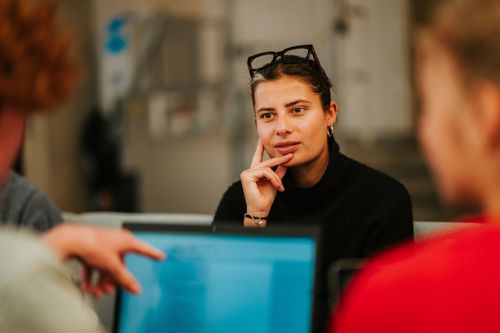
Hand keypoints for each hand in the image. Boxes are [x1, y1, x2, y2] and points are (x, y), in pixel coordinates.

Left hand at [43, 224, 164, 296]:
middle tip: (110, 290)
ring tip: (96, 291)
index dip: (153, 253)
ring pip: (107, 265)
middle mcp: (116, 240)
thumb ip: (124, 279)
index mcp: (126, 240)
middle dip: (114, 279)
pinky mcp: (92, 248)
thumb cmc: (92, 244)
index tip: (161, 256)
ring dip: (102, 280)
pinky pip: (96, 264)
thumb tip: (135, 288)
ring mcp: (104, 244)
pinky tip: (87, 286)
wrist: (71, 240)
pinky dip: (92, 276)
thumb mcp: (112, 266)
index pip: (144, 249)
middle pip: (121, 264)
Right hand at [240, 138, 292, 225]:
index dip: (260, 147)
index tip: (261, 138)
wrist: (261, 209)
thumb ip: (279, 172)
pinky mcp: (247, 176)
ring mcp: (246, 173)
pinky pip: (265, 172)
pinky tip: (276, 186)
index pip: (257, 157)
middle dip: (279, 160)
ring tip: (280, 186)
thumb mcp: (275, 182)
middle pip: (266, 162)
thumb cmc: (265, 198)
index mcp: (254, 172)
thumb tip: (285, 163)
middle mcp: (249, 171)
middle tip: (290, 156)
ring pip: (266, 168)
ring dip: (276, 178)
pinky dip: (272, 179)